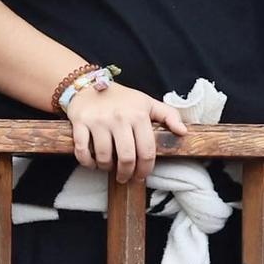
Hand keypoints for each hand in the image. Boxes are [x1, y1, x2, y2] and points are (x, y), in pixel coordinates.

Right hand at [64, 81, 188, 183]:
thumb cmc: (121, 98)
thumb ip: (168, 115)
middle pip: (126, 157)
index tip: (141, 176)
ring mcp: (98, 121)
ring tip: (109, 167)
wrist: (88, 85)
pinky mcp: (80, 123)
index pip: (146, 151)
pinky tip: (92, 163)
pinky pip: (82, 149)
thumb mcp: (147, 103)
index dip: (145, 169)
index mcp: (138, 115)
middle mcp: (119, 118)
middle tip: (125, 177)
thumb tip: (183, 132)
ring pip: (104, 156)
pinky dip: (87, 162)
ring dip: (106, 168)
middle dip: (126, 173)